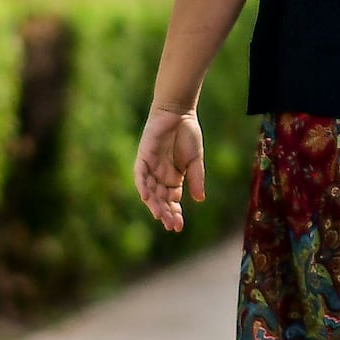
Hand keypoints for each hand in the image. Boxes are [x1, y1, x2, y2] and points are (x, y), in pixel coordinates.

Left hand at [133, 107, 206, 234]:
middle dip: (165, 212)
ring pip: (150, 191)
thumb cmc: (188, 134)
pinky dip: (142, 185)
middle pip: (160, 199)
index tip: (178, 227)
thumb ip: (195, 179)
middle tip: (171, 225)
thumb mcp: (195, 160)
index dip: (174, 213)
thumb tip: (199, 200)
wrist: (179, 113)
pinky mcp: (143, 157)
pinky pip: (140, 175)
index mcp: (173, 178)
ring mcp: (151, 167)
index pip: (172, 201)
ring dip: (153, 203)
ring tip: (160, 216)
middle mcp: (160, 176)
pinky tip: (146, 197)